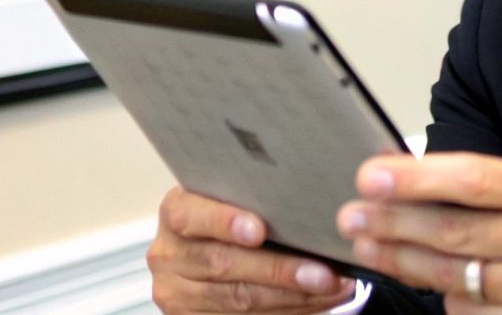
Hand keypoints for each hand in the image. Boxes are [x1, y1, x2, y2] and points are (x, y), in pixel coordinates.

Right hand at [149, 186, 358, 313]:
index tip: (259, 230)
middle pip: (223, 264)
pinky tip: (317, 301)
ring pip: (238, 299)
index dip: (224, 222)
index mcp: (176, 212)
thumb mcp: (225, 199)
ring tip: (331, 287)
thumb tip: (306, 200)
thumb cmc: (227, 217)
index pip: (190, 216)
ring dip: (292, 296)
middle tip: (323, 272)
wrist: (202, 257)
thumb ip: (250, 197)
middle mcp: (170, 254)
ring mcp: (178, 292)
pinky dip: (288, 310)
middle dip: (279, 269)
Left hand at [337, 154, 501, 312]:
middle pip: (452, 232)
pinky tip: (432, 287)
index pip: (472, 178)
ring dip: (404, 266)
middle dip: (390, 224)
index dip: (413, 178)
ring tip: (371, 249)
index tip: (371, 176)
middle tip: (350, 217)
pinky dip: (448, 303)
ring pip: (454, 281)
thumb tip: (425, 180)